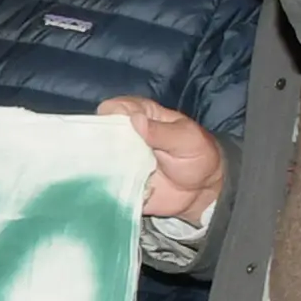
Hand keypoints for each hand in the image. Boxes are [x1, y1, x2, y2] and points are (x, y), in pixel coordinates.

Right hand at [100, 96, 223, 223]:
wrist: (203, 192)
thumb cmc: (197, 157)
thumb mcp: (186, 140)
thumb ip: (162, 132)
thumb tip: (135, 119)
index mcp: (142, 116)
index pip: (115, 108)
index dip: (110, 115)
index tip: (116, 128)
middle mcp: (125, 136)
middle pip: (99, 132)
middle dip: (97, 143)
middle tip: (111, 156)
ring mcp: (120, 161)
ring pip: (97, 159)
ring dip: (98, 167)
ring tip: (109, 175)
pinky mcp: (119, 183)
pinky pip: (104, 184)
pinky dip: (102, 188)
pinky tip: (107, 191)